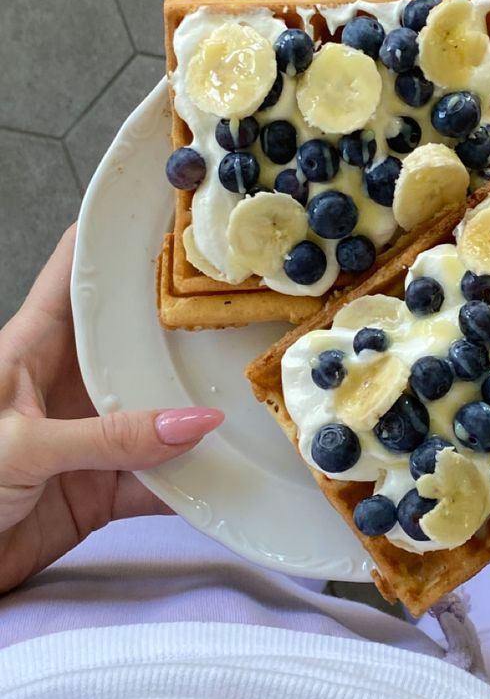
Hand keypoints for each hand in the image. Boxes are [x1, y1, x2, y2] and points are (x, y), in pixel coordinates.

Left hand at [0, 225, 223, 594]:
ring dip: (200, 410)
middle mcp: (71, 382)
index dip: (119, 234)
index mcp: (34, 345)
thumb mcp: (23, 445)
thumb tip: (199, 422)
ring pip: (158, 412)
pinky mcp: (103, 488)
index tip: (175, 209)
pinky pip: (160, 480)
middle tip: (248, 299)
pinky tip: (234, 475)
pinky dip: (194, 483)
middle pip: (136, 339)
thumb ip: (110, 437)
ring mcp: (91, 435)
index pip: (77, 270)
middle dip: (186, 321)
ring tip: (257, 387)